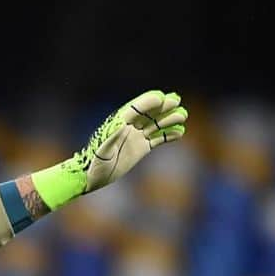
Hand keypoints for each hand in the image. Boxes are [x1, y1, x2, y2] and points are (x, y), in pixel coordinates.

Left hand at [32, 90, 187, 209]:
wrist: (92, 178)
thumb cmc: (93, 163)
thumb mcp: (101, 150)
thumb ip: (110, 137)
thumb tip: (119, 123)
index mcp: (118, 124)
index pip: (136, 108)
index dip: (148, 102)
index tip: (161, 98)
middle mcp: (129, 127)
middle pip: (149, 113)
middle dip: (162, 107)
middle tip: (177, 101)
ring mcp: (136, 137)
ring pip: (156, 125)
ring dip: (169, 120)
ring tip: (182, 116)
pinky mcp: (141, 148)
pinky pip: (158, 139)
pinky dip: (168, 136)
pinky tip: (180, 133)